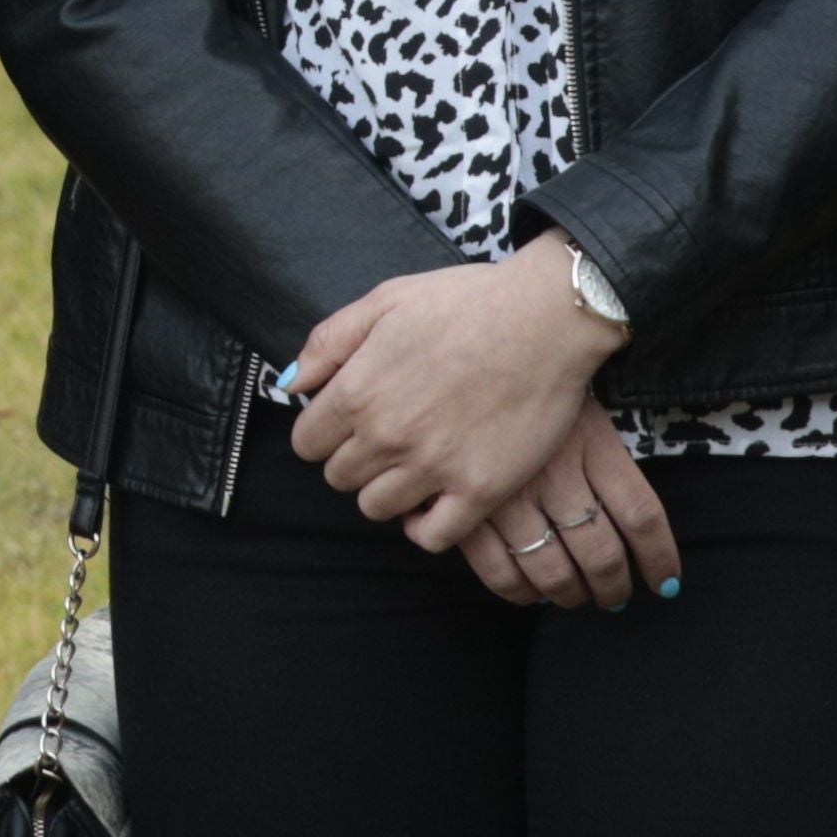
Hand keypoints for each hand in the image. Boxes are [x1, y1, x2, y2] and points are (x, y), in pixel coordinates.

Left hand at [285, 240, 617, 551]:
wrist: (546, 318)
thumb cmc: (467, 302)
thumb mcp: (384, 300)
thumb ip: (328, 343)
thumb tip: (291, 385)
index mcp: (357, 391)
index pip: (306, 443)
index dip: (324, 433)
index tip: (349, 422)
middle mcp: (387, 436)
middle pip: (339, 477)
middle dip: (355, 458)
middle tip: (388, 436)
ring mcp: (432, 468)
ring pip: (376, 508)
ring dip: (387, 490)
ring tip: (412, 464)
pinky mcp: (479, 490)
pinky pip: (430, 536)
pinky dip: (424, 525)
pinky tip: (434, 500)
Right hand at [455, 406, 677, 614]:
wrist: (468, 356)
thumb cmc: (532, 388)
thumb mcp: (583, 410)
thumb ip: (606, 464)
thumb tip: (632, 531)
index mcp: (592, 442)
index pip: (641, 516)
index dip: (659, 558)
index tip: (665, 582)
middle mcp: (555, 471)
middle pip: (601, 553)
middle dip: (614, 586)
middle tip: (614, 595)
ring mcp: (508, 493)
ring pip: (553, 571)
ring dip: (571, 594)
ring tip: (576, 595)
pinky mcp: (466, 506)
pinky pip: (499, 570)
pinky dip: (519, 591)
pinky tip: (530, 590)